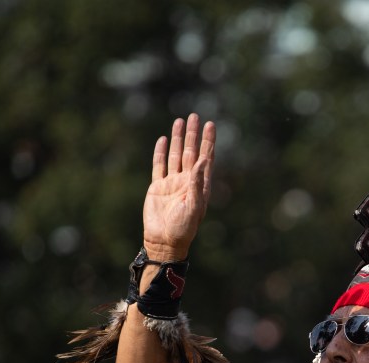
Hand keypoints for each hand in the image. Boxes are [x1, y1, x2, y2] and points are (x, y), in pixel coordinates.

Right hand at [142, 114, 213, 260]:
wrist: (163, 241)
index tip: (210, 125)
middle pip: (191, 152)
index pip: (205, 158)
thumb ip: (197, 183)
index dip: (208, 141)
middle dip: (193, 134)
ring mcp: (172, 183)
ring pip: (176, 155)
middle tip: (195, 116)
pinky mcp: (157, 187)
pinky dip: (161, 152)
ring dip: (179, 139)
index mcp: (199, 185)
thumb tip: (204, 160)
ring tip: (180, 121)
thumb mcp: (194, 206)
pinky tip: (163, 140)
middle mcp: (187, 181)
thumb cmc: (183, 228)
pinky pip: (159, 165)